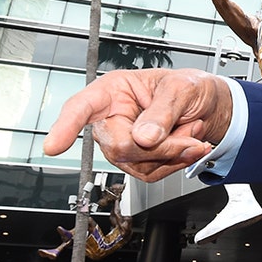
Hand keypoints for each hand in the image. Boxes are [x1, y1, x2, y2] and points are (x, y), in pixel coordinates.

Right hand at [42, 68, 233, 181]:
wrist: (209, 104)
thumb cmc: (188, 87)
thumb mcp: (181, 90)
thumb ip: (162, 112)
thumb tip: (142, 139)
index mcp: (113, 91)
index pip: (81, 108)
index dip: (65, 127)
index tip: (53, 146)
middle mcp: (111, 118)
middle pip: (117, 146)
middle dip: (160, 147)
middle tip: (191, 136)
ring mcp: (122, 142)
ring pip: (136, 164)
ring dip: (174, 153)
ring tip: (193, 130)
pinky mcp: (136, 160)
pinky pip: (149, 173)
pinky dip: (176, 163)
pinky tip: (189, 144)